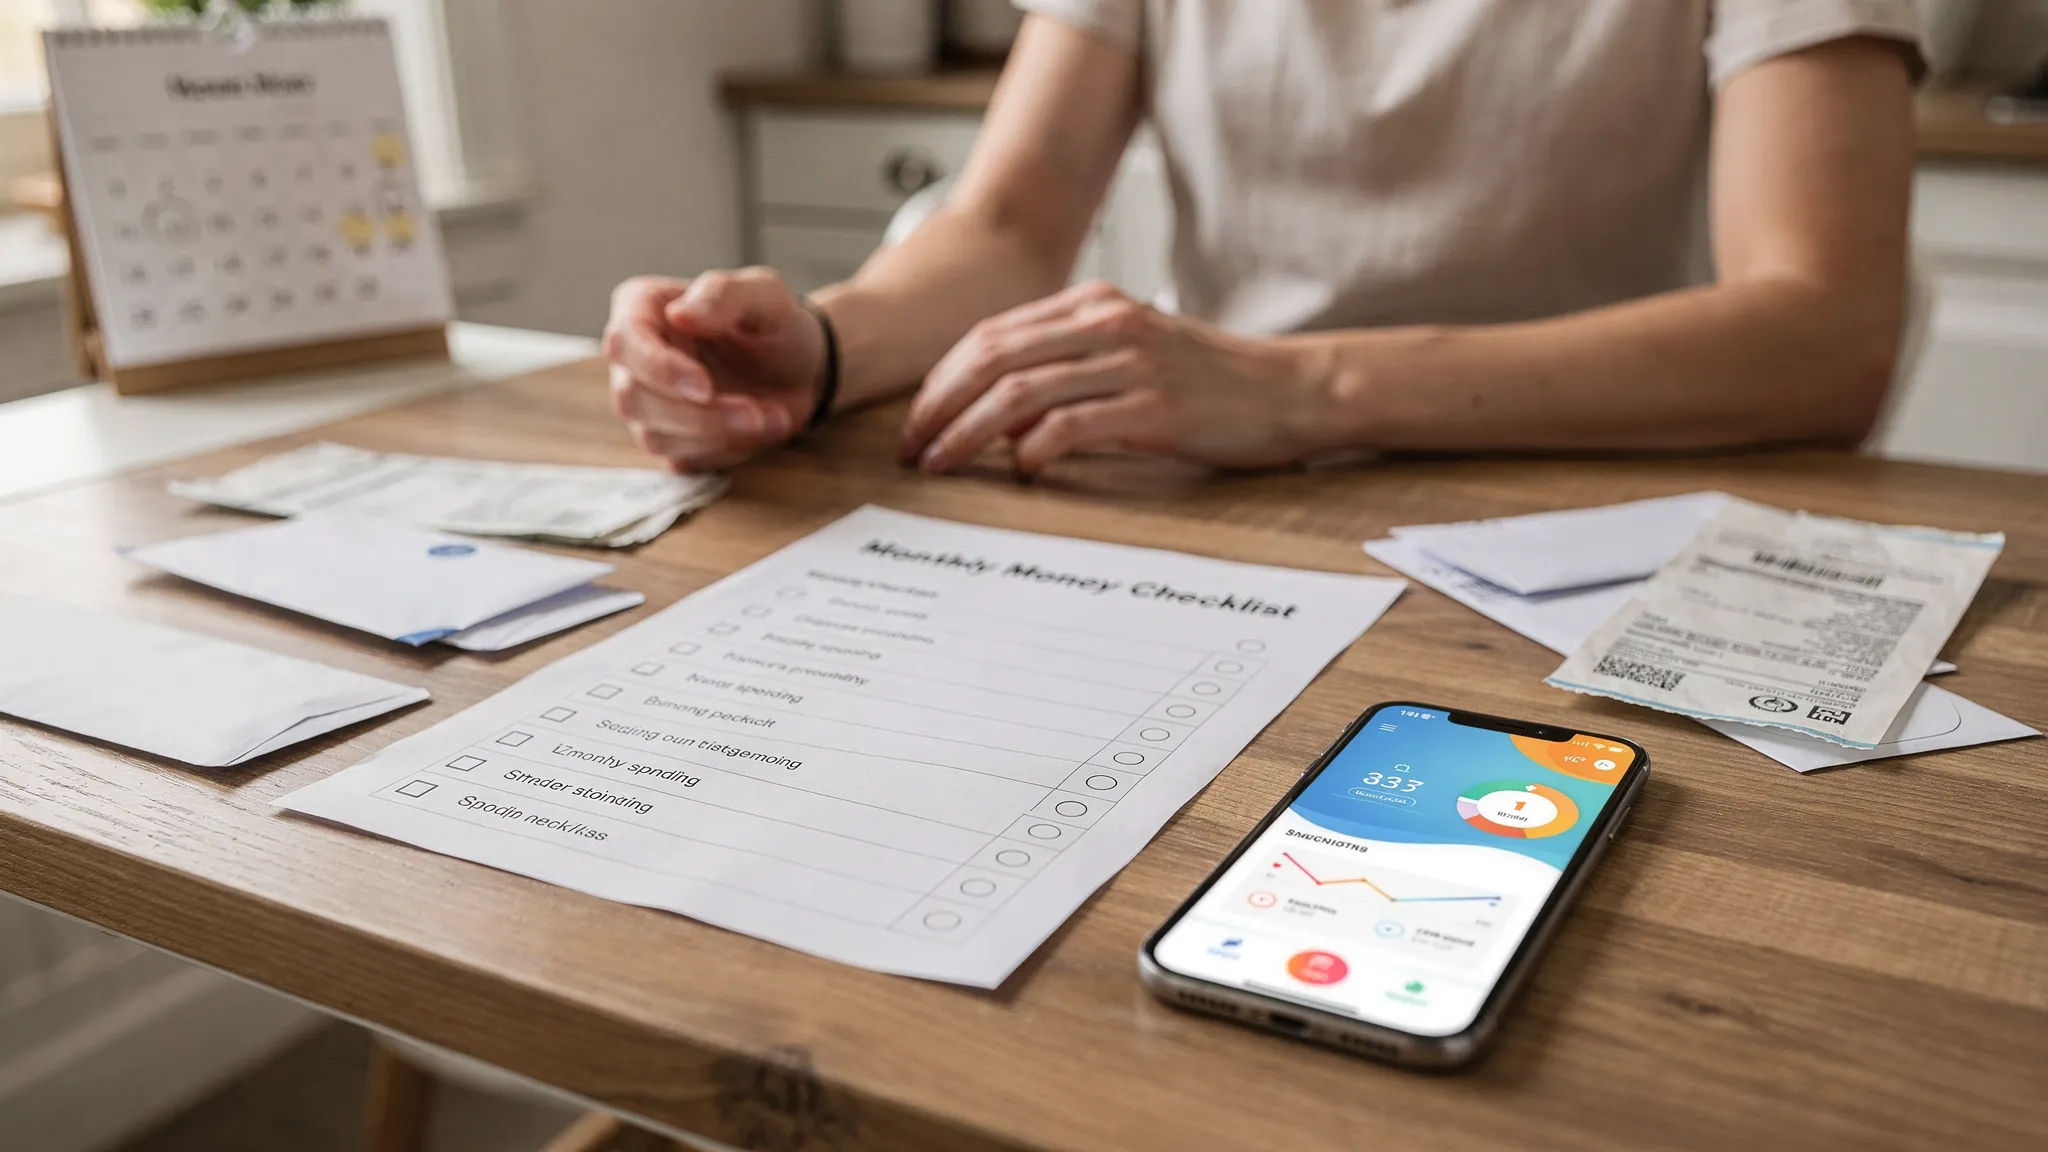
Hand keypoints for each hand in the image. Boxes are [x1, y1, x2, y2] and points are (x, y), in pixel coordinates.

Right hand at [602, 268, 825, 471]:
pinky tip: (763, 429)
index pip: (625, 341)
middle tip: (754, 413)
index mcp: (642, 307)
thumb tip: (680, 315)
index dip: (659, 369)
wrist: (797, 367)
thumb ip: (723, 294)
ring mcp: (646, 402)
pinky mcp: (668, 438)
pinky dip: (725, 450)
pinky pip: (680, 458)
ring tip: (774, 417)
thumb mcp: (764, 293)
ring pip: (655, 435)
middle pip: (635, 397)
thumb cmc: (773, 321)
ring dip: (718, 434)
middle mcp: (633, 358)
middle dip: (699, 413)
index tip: (704, 387)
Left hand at [900, 281, 1325, 474]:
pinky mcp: (1153, 408)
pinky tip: (1021, 473)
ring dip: (968, 433)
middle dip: (938, 405)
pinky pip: (1069, 426)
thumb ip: (1070, 366)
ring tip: (942, 464)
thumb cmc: (1212, 382)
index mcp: (1092, 304)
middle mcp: (1105, 323)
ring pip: (1018, 393)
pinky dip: (1032, 452)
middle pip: (991, 357)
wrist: (1292, 389)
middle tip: (913, 448)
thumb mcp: (1133, 352)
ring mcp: (1130, 363)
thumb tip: (1003, 416)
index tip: (917, 420)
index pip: (990, 334)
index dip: (942, 379)